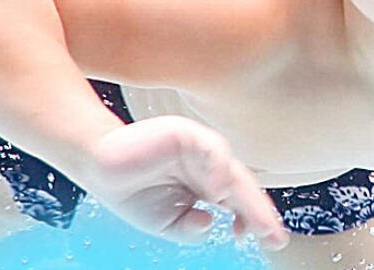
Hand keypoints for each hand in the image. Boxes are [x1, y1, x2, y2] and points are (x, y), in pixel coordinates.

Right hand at [77, 115, 289, 249]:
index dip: (255, 219)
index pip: (240, 201)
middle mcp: (209, 165)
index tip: (271, 241)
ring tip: (252, 224)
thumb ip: (189, 228)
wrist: (97, 164)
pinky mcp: (186, 132)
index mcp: (208, 184)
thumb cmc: (132, 190)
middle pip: (243, 187)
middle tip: (275, 236)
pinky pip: (210, 148)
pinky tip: (217, 192)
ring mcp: (199, 147)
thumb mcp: (166, 221)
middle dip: (260, 212)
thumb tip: (209, 225)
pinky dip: (217, 168)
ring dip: (245, 198)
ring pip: (232, 170)